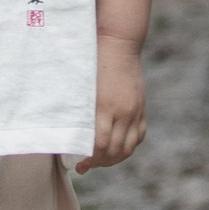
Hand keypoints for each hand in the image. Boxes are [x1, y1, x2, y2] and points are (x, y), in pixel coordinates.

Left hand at [80, 34, 145, 170]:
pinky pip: (139, 135)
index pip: (99, 145)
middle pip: (114, 150)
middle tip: (86, 166)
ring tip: (101, 160)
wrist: (119, 43)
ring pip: (129, 147)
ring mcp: (135, 111)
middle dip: (100, 163)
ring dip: (114, 158)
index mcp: (104, 107)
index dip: (89, 159)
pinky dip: (129, 146)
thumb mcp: (82, 86)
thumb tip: (66, 133)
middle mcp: (123, 112)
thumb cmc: (93, 61)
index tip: (79, 164)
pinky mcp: (141, 108)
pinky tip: (117, 147)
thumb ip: (78, 110)